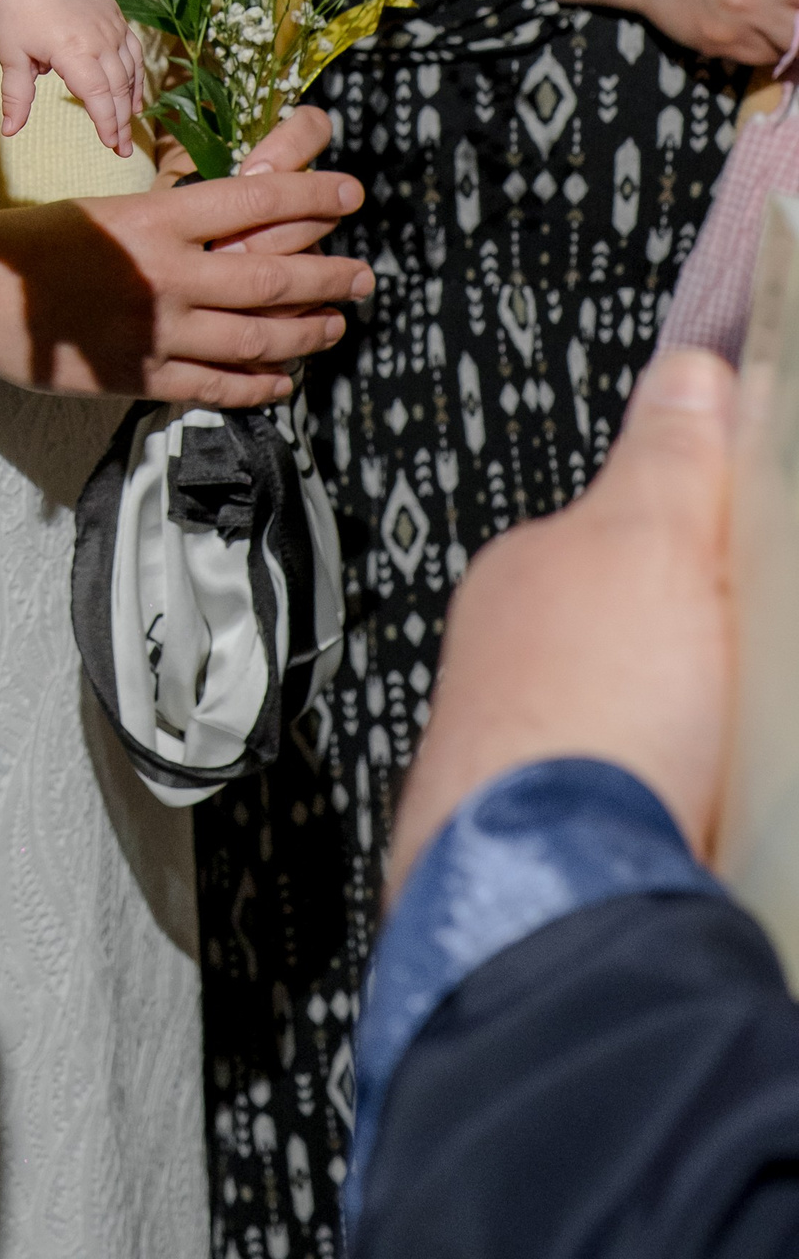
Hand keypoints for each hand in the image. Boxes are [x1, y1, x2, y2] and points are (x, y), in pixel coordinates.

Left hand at [0, 0, 144, 155]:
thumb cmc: (19, 13)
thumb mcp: (13, 55)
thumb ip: (16, 96)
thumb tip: (8, 131)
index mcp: (73, 50)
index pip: (98, 94)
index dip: (106, 122)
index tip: (110, 144)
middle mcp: (100, 40)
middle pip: (117, 89)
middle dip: (120, 122)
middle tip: (122, 150)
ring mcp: (113, 28)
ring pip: (129, 73)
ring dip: (130, 103)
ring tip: (127, 130)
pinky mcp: (118, 20)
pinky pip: (134, 54)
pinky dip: (136, 78)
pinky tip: (132, 98)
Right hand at [0, 106, 371, 406]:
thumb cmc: (38, 241)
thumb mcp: (108, 208)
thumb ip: (171, 219)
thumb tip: (236, 215)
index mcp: (156, 220)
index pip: (256, 200)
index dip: (313, 195)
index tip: (352, 193)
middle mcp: (166, 275)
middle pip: (272, 276)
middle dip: (329, 276)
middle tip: (365, 276)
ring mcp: (156, 332)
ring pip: (256, 337)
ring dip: (306, 332)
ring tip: (335, 326)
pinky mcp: (141, 378)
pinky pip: (216, 387)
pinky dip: (258, 386)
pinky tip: (283, 381)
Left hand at [386, 348, 735, 902]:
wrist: (555, 891)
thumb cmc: (584, 716)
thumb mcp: (652, 542)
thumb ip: (668, 458)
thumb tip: (689, 371)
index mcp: (526, 573)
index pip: (626, 527)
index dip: (705, 542)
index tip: (751, 568)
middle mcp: (509, 657)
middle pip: (635, 624)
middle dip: (698, 641)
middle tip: (752, 669)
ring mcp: (522, 751)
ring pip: (636, 712)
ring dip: (691, 722)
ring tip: (736, 744)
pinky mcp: (556, 836)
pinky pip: (639, 789)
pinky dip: (680, 789)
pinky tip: (713, 800)